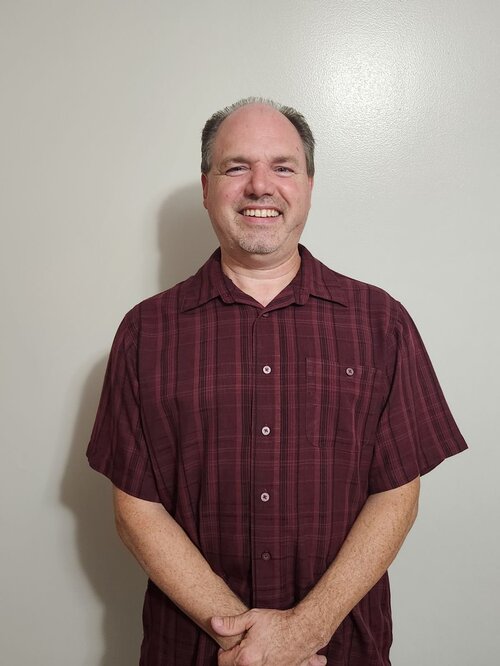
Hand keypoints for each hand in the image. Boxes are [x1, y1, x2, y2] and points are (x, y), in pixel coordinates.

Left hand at [211, 608, 326, 665]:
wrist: (304, 630)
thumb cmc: (278, 623)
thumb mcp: (252, 618)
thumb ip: (231, 624)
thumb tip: (213, 623)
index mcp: (245, 658)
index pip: (222, 662)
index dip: (225, 650)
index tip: (233, 643)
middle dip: (237, 659)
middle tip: (246, 646)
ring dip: (252, 663)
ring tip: (259, 650)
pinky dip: (268, 664)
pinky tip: (272, 657)